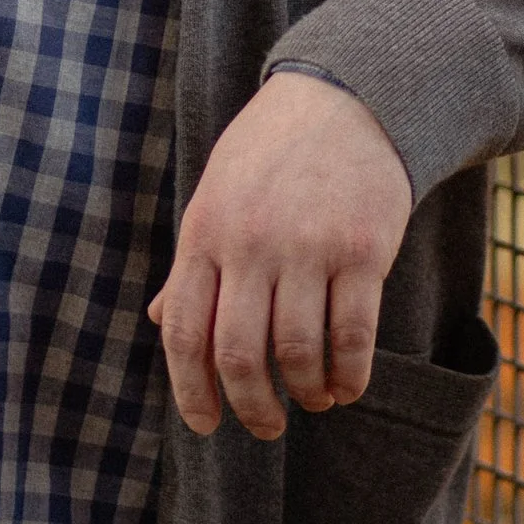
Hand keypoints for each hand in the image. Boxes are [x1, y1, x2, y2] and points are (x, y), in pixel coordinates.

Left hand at [147, 73, 413, 441]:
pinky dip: (350, 374)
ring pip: (299, 352)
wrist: (345, 96)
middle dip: (252, 407)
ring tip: (313, 400)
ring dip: (306, 393)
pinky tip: (347, 385)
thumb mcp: (216, 196)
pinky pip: (353, 334)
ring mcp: (308, 246)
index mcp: (204, 232)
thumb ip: (193, 263)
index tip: (206, 425)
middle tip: (265, 427)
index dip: (191, 390)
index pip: (184, 331)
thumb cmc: (271, 154)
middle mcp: (251, 243)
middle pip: (240, 355)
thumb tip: (160, 321)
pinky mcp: (363, 249)